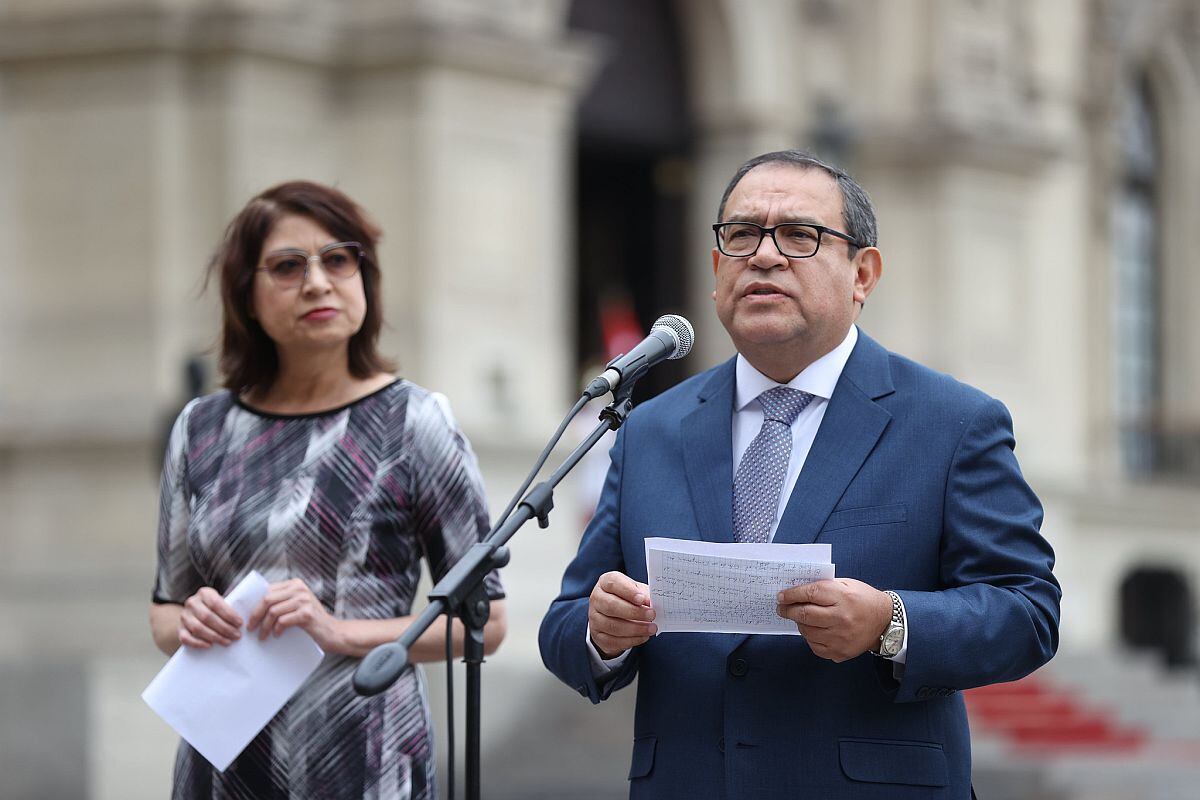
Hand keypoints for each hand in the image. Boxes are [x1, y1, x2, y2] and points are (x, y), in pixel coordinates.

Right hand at [179, 587, 243, 648]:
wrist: (194, 614)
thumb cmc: (215, 609)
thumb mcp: (221, 602)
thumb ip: (229, 607)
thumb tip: (244, 620)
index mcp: (204, 593)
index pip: (216, 603)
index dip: (229, 614)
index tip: (240, 623)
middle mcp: (192, 603)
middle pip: (207, 617)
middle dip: (224, 628)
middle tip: (237, 636)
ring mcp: (184, 616)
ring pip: (198, 628)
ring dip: (214, 636)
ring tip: (227, 642)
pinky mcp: (179, 629)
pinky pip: (186, 638)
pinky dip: (198, 643)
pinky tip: (210, 646)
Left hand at [247, 579, 342, 652]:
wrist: (333, 632)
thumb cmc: (311, 621)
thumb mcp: (295, 606)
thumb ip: (280, 602)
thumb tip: (253, 609)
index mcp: (295, 584)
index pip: (267, 590)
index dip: (254, 603)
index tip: (248, 616)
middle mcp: (299, 589)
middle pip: (267, 599)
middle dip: (255, 615)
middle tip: (250, 627)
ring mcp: (304, 600)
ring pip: (273, 611)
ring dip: (264, 626)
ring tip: (262, 636)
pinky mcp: (307, 613)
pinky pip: (282, 621)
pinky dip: (276, 629)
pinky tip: (277, 635)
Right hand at [588, 571, 655, 659]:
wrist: (614, 615)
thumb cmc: (627, 598)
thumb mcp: (636, 591)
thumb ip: (644, 594)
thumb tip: (652, 603)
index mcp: (605, 582)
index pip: (613, 583)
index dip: (628, 591)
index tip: (642, 599)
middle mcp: (597, 599)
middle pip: (611, 606)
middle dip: (633, 612)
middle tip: (651, 615)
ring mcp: (595, 618)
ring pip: (612, 626)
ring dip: (635, 629)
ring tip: (651, 628)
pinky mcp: (598, 636)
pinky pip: (613, 640)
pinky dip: (631, 640)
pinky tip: (643, 637)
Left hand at [776, 579, 891, 662]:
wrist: (885, 621)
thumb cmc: (863, 599)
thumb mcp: (846, 584)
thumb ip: (823, 586)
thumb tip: (796, 591)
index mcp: (843, 597)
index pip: (810, 594)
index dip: (791, 595)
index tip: (781, 596)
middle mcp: (841, 618)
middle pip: (805, 614)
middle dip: (788, 610)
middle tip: (782, 608)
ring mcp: (841, 637)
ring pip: (807, 632)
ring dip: (799, 624)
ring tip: (800, 618)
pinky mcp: (840, 652)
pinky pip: (815, 646)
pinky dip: (810, 638)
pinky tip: (814, 630)